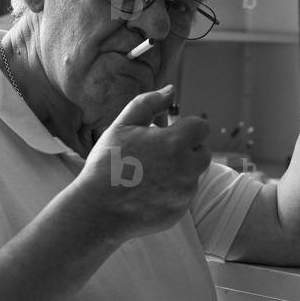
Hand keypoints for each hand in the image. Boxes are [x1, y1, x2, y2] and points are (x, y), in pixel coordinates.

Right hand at [73, 85, 210, 241]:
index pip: (201, 127)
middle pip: (203, 152)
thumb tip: (171, 90)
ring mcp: (185, 192)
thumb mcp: (123, 125)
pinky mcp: (180, 211)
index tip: (168, 133)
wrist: (96, 210)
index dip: (185, 127)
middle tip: (160, 152)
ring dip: (179, 170)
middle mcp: (187, 168)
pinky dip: (172, 191)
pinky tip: (147, 191)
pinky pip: (184, 195)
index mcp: (176, 143)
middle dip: (187, 149)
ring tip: (150, 173)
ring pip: (193, 174)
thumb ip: (149, 103)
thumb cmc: (107, 164)